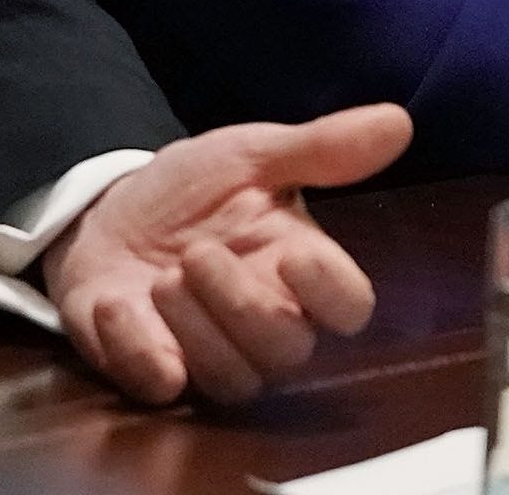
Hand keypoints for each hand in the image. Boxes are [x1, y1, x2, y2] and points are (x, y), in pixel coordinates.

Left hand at [43, 104, 412, 405]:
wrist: (111, 208)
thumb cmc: (194, 189)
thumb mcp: (251, 154)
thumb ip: (321, 148)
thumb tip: (398, 121)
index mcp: (298, 268)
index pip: (348, 307)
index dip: (331, 292)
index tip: (294, 254)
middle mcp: (265, 323)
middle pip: (287, 352)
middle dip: (242, 306)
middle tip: (194, 254)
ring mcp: (210, 355)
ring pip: (232, 379)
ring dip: (194, 328)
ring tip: (160, 277)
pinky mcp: (155, 371)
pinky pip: (159, 387)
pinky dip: (136, 350)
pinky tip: (116, 305)